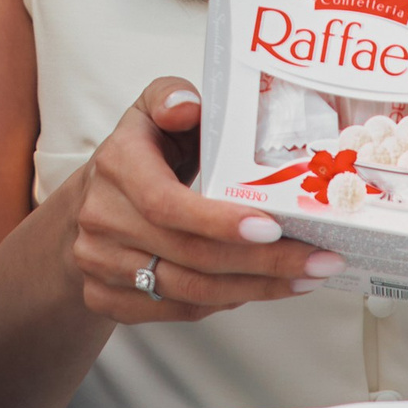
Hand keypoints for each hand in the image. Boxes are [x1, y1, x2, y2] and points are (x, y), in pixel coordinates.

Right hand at [68, 78, 346, 325]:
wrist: (88, 204)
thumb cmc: (139, 155)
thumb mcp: (151, 111)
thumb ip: (170, 98)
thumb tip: (188, 107)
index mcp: (116, 165)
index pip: (167, 204)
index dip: (219, 222)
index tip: (272, 228)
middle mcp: (102, 218)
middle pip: (191, 255)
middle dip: (264, 262)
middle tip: (318, 259)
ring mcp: (100, 263)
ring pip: (190, 291)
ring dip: (255, 288)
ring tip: (305, 278)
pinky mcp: (107, 298)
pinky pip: (180, 310)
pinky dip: (227, 302)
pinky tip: (263, 287)